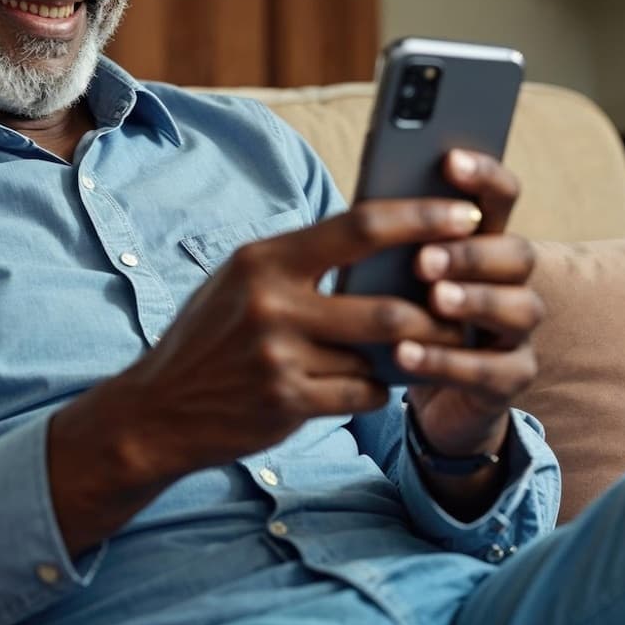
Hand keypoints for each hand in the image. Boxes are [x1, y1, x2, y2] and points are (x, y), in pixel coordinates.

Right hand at [107, 197, 482, 479]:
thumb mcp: (243, 280)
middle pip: (384, 303)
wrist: (157, 409)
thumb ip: (302, 261)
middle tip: (467, 303)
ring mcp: (278, 356)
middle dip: (436, 308)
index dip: (420, 219)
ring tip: (436, 345)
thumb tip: (378, 234)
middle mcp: (271, 303)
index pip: (359, 226)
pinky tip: (371, 385)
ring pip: (380, 355)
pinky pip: (362, 394)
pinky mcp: (287, 402)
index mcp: (265, 259)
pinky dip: (377, 389)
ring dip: (417, 353)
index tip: (465, 214)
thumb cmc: (212, 336)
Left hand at [399, 150, 543, 462]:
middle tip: (425, 259)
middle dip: (472, 253)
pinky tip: (406, 354)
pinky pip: (491, 371)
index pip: (501, 196)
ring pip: (521, 308)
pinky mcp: (511, 379)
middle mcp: (511, 280)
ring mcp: (518, 331)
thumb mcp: (388, 269)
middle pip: (518, 253)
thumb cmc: (397, 306)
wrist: (408, 380)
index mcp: (482, 239)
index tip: (449, 160)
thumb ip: (389, 239)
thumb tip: (362, 204)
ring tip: (433, 299)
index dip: (483, 175)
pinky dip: (447, 362)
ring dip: (476, 302)